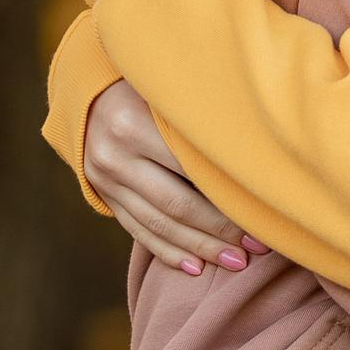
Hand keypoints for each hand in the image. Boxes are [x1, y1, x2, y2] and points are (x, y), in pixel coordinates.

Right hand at [84, 81, 262, 274]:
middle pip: (175, 204)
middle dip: (218, 231)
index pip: (189, 169)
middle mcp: (114, 155)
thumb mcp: (167, 89)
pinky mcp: (102, 194)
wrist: (88, 91)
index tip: (261, 216)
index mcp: (133, 124)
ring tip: (234, 262)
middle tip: (254, 250)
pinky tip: (195, 266)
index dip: (226, 197)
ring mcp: (104, 179)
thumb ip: (199, 115)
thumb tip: (256, 150)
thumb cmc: (147, 83)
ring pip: (158, 224)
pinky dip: (167, 251)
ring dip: (198, 248)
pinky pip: (137, 229)